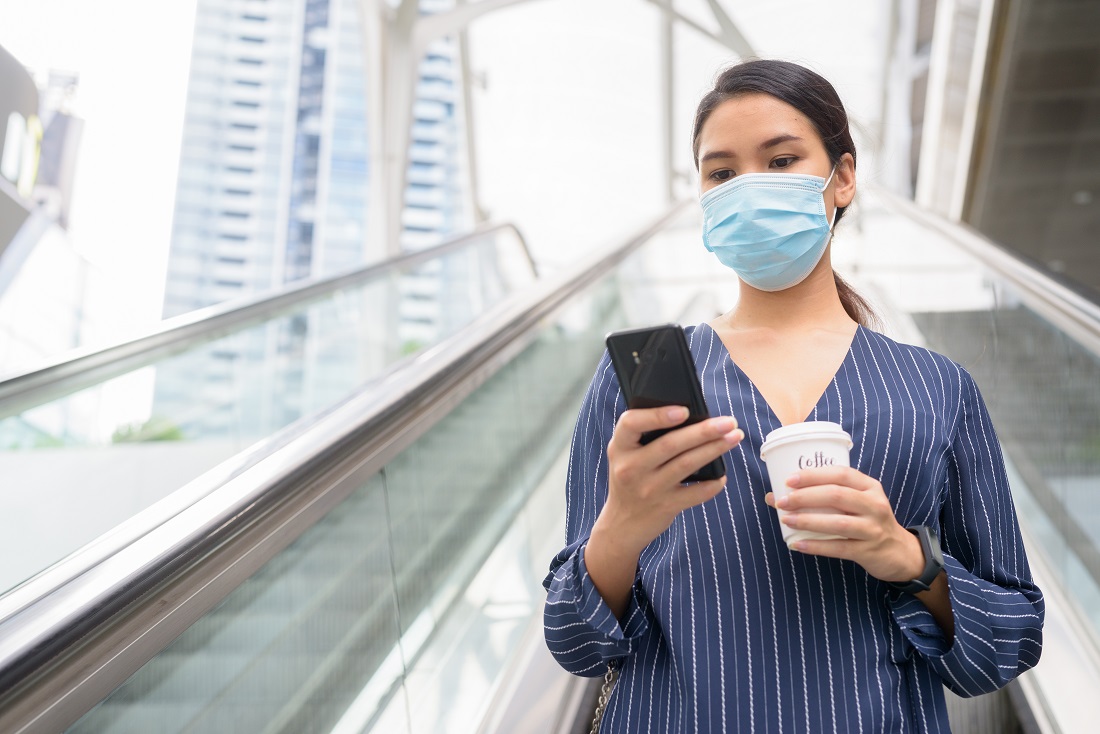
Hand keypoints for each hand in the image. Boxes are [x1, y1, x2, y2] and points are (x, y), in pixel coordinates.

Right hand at [586, 406, 741, 619]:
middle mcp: (631, 468)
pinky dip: (711, 485)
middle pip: (670, 444)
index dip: (658, 415)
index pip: (632, 423)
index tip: (684, 410)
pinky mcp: (665, 506)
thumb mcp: (625, 453)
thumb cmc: (629, 477)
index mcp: (620, 447)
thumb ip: (645, 434)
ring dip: (714, 449)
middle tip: (729, 422)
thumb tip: (690, 414)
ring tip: (734, 437)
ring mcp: (648, 489)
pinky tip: (722, 476)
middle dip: (703, 431)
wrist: (622, 522)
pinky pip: (694, 493)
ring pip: (686, 465)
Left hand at [764, 466, 924, 583]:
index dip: (813, 475)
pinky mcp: (868, 551)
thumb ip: (825, 495)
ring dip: (808, 521)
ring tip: (786, 520)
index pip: (840, 474)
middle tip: (782, 502)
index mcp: (869, 486)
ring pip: (837, 523)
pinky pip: (838, 548)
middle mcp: (874, 505)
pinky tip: (797, 544)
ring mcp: (873, 529)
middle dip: (805, 497)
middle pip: (837, 495)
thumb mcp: (857, 501)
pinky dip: (815, 546)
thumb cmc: (867, 521)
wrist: (899, 552)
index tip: (789, 480)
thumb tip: (775, 495)